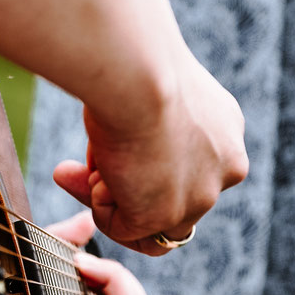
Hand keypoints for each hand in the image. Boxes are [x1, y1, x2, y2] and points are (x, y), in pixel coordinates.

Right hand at [53, 51, 248, 255]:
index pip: (187, 169)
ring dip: (106, 198)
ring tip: (81, 168)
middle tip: (69, 172)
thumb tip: (105, 165)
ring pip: (148, 220)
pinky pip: (122, 228)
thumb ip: (140, 135)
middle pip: (167, 198)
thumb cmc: (136, 66)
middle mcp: (224, 167)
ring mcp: (199, 197)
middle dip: (115, 186)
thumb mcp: (148, 99)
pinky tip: (97, 173)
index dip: (139, 169)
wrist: (138, 73)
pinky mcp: (164, 217)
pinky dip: (99, 205)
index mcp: (225, 131)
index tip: (103, 155)